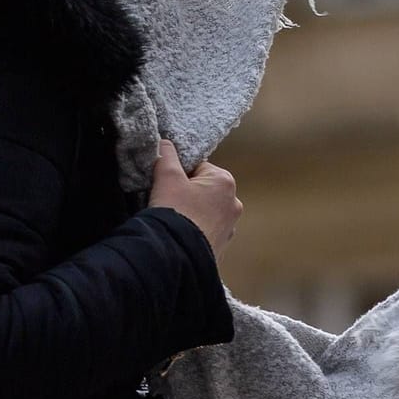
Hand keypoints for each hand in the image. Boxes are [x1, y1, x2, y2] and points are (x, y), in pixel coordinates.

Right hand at [147, 140, 241, 262]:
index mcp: (225, 181)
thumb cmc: (174, 212)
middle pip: (203, 189)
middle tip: (169, 203)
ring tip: (174, 221)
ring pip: (204, 211)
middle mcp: (234, 203)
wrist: (176, 255)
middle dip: (186, 194)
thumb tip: (165, 143)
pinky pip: (205, 231)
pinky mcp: (222, 246)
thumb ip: (166, 155)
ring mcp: (230, 227)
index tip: (167, 186)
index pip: (198, 167)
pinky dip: (194, 231)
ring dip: (190, 213)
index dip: (179, 174)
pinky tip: (180, 234)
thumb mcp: (166, 177)